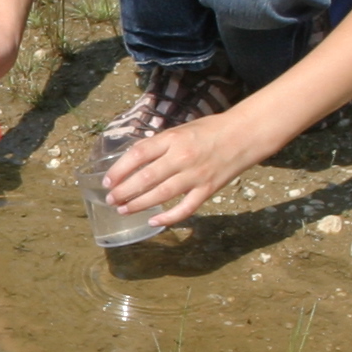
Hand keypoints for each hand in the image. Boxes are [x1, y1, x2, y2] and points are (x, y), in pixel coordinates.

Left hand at [101, 112, 271, 228]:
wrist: (244, 134)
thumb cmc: (210, 130)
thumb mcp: (181, 129)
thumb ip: (160, 145)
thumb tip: (134, 161)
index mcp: (173, 138)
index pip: (138, 154)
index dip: (119, 169)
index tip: (107, 180)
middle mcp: (182, 157)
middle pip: (146, 177)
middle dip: (124, 191)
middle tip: (110, 199)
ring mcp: (195, 175)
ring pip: (161, 194)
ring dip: (139, 204)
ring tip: (123, 209)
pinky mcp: (207, 189)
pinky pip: (185, 208)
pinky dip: (169, 217)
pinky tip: (154, 221)